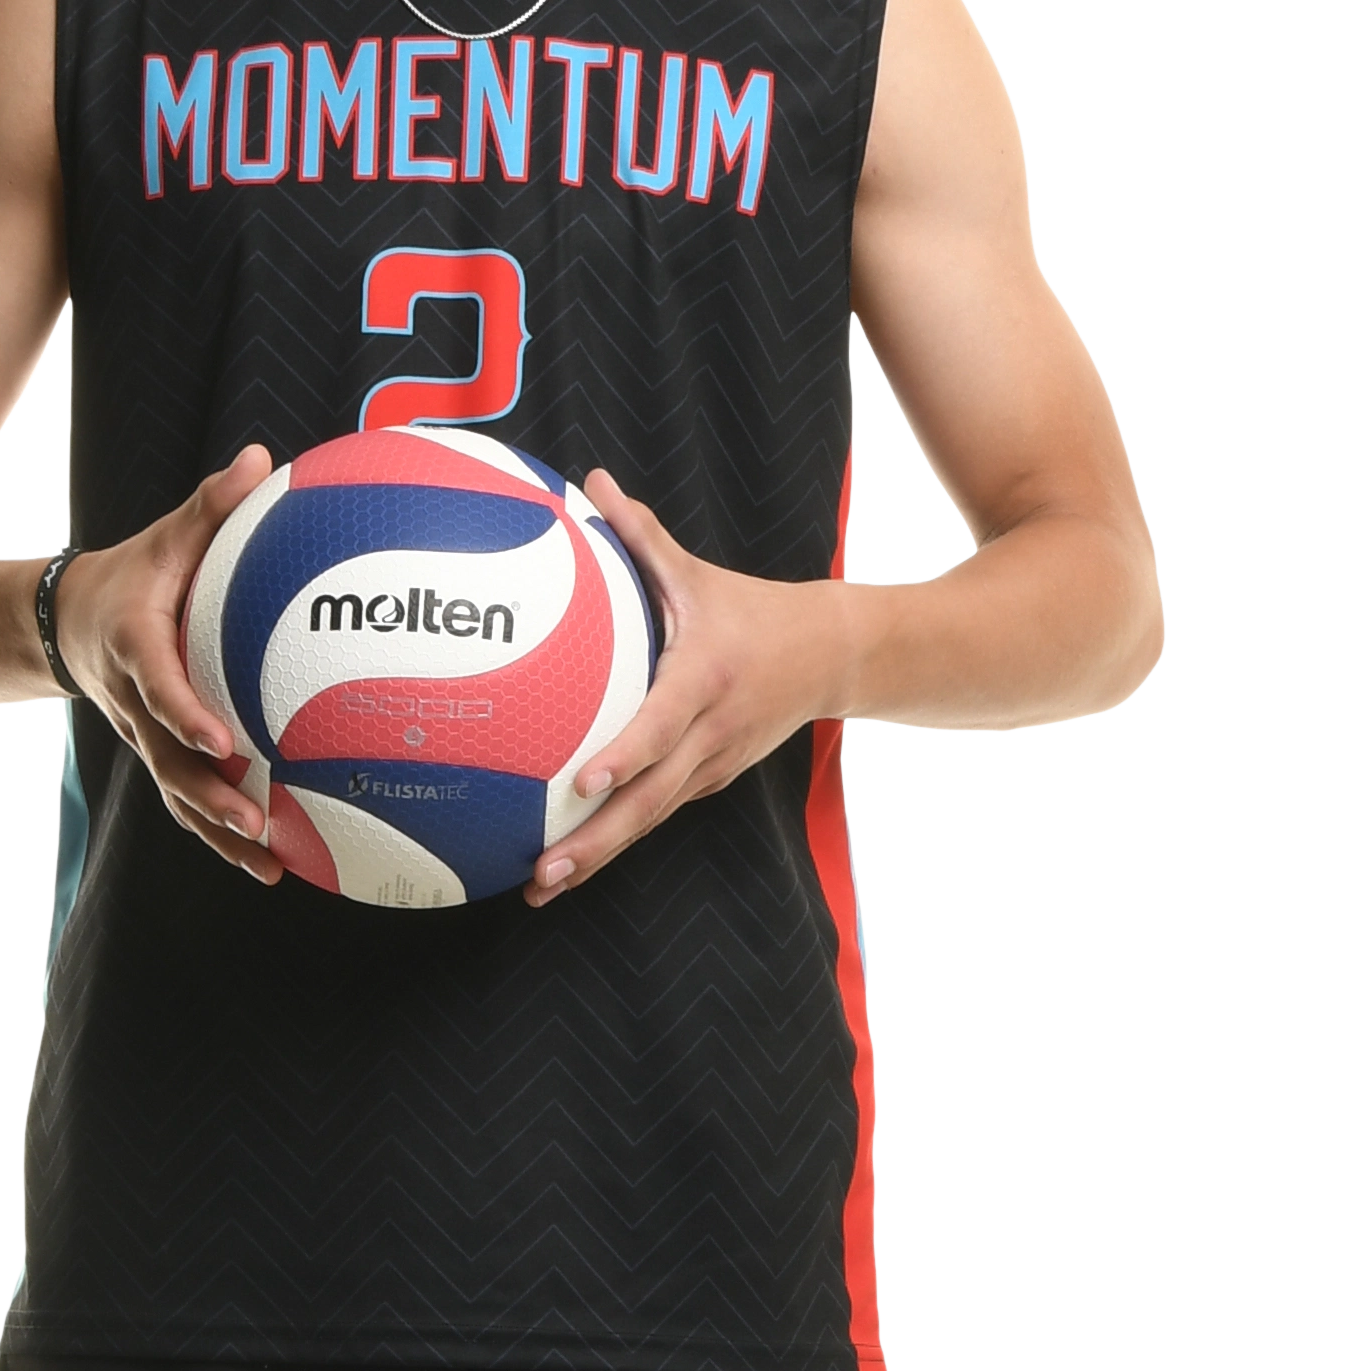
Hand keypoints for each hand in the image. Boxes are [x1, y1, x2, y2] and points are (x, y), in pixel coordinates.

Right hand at [56, 445, 281, 881]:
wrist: (67, 622)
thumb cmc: (133, 574)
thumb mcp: (164, 536)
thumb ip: (210, 505)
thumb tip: (261, 459)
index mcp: (134, 647)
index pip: (156, 685)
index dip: (183, 714)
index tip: (220, 738)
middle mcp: (132, 704)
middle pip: (166, 759)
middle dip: (208, 795)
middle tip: (255, 820)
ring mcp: (140, 737)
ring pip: (175, 792)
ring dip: (217, 832)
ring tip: (267, 863)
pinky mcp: (156, 754)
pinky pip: (186, 799)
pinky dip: (221, 835)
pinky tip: (270, 863)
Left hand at [525, 476, 850, 901]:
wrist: (830, 657)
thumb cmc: (750, 610)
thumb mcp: (698, 572)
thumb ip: (640, 533)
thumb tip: (588, 481)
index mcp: (706, 680)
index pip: (662, 724)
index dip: (626, 754)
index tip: (582, 781)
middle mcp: (711, 734)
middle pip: (650, 800)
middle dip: (595, 841)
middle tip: (541, 871)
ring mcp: (712, 766)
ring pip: (650, 820)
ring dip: (597, 857)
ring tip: (539, 889)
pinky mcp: (709, 781)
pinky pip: (656, 813)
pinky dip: (614, 840)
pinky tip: (565, 866)